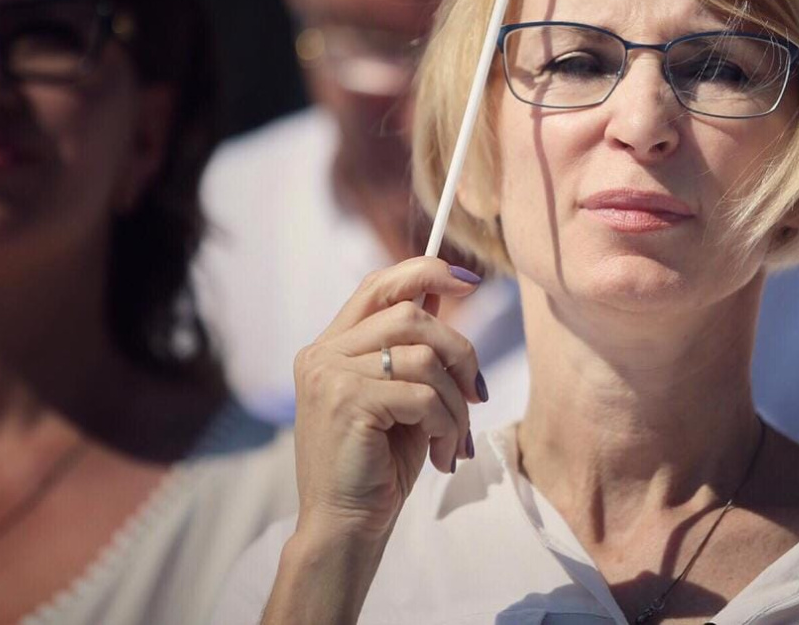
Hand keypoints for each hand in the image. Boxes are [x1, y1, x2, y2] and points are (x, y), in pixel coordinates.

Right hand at [290, 257, 484, 542]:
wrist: (347, 527)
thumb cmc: (379, 465)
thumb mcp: (401, 396)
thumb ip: (413, 348)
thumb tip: (446, 291)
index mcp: (331, 346)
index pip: (378, 285)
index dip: (425, 272)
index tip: (468, 282)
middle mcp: (323, 353)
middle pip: (411, 315)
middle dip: (459, 352)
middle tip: (476, 396)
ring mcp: (330, 375)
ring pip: (423, 356)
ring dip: (455, 402)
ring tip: (456, 438)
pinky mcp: (346, 401)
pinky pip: (422, 394)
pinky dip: (446, 424)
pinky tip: (443, 454)